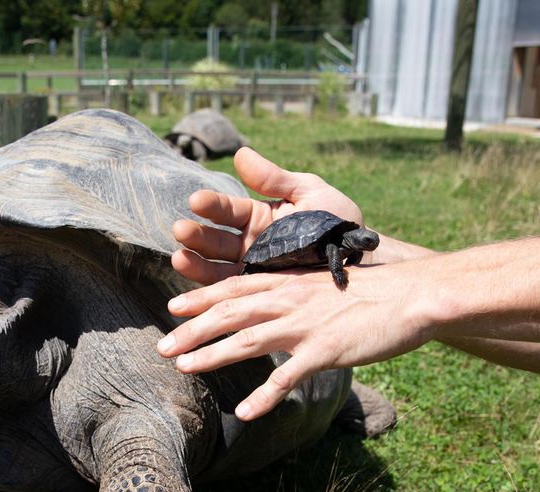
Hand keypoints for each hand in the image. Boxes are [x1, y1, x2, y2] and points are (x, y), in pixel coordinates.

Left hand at [157, 266, 432, 419]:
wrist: (412, 294)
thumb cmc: (370, 290)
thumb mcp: (323, 284)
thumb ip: (295, 294)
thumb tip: (275, 307)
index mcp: (288, 282)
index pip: (234, 287)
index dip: (201, 298)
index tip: (173, 308)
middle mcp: (289, 299)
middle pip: (228, 313)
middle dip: (191, 330)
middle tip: (161, 347)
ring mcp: (305, 325)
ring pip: (246, 339)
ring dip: (211, 355)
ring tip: (183, 368)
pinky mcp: (325, 349)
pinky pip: (287, 377)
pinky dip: (264, 396)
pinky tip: (245, 414)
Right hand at [171, 147, 364, 285]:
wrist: (360, 260)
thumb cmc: (338, 223)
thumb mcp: (309, 193)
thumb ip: (275, 178)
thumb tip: (240, 153)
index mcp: (259, 215)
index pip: (228, 210)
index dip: (212, 206)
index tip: (196, 200)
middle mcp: (249, 242)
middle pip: (215, 239)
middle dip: (196, 235)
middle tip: (180, 229)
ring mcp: (251, 268)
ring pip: (215, 265)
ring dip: (195, 260)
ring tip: (179, 257)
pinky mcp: (257, 291)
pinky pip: (229, 290)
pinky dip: (208, 287)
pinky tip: (194, 282)